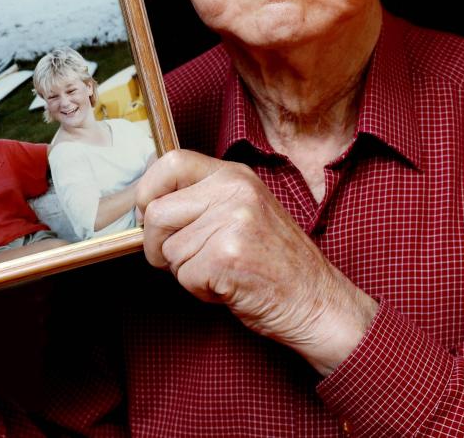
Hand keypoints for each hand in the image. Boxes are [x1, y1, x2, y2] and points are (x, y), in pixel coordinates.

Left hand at [136, 150, 376, 375]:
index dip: (147, 190)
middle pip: (157, 212)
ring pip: (168, 249)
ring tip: (222, 271)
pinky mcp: (228, 256)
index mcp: (235, 175)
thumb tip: (144, 202)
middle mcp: (234, 191)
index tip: (146, 214)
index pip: (170, 161)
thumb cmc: (276, 262)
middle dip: (158, 245)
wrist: (319, 302)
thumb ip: (202, 199)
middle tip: (187, 260)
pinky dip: (200, 290)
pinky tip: (229, 286)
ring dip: (186, 271)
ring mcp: (232, 222)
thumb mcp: (243, 211)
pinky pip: (184, 276)